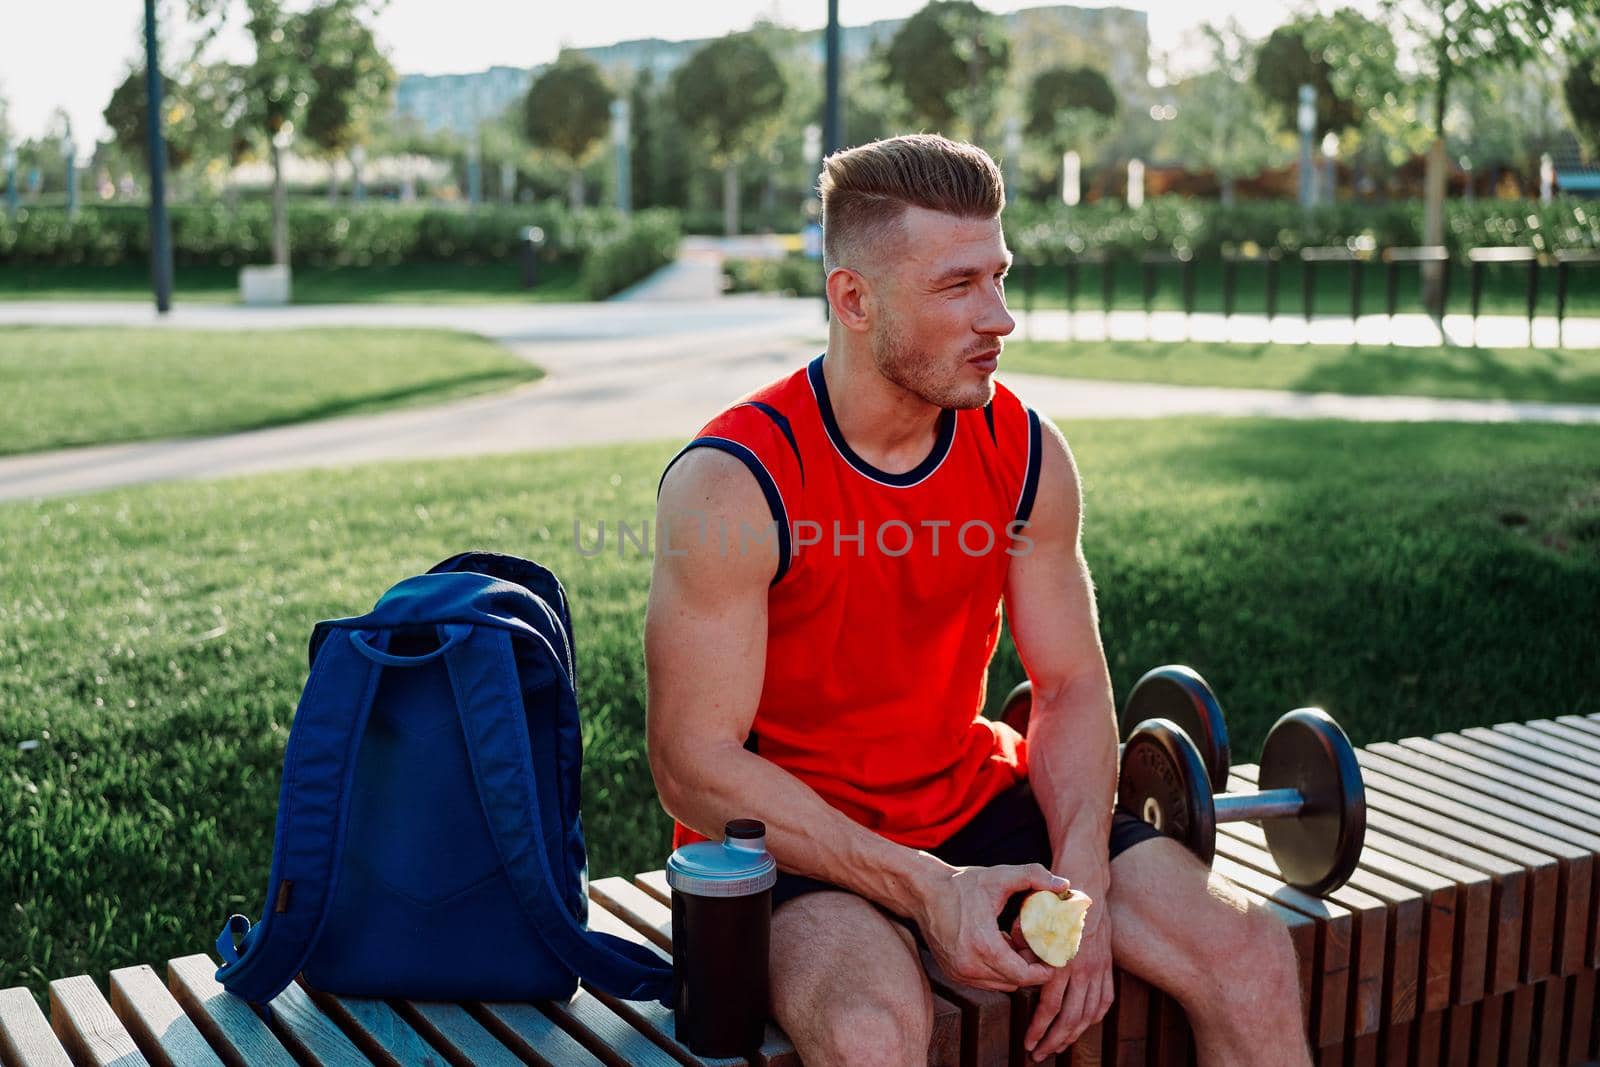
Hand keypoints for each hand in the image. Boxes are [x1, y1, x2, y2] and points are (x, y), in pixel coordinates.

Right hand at [916, 863, 1068, 991]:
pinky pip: (986, 980)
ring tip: (1018, 943)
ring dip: (1014, 969)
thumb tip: (1063, 885)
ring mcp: (959, 972)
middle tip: (1038, 946)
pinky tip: (1000, 946)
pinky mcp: (953, 973)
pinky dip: (998, 969)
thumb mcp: (1000, 876)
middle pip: (1014, 981)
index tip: (1054, 958)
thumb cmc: (962, 884)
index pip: (1023, 975)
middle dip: (1031, 967)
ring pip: (1001, 983)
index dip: (1043, 971)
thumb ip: (1034, 876)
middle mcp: (969, 965)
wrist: (923, 891)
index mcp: (983, 945)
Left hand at [1009, 904, 1114, 1060]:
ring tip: (1058, 1047)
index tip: (1027, 1042)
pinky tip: (1082, 1026)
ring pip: (1089, 1014)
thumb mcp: (1028, 918)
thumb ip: (1021, 944)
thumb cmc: (1050, 899)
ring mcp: (1098, 967)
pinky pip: (1105, 1000)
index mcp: (1061, 958)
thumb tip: (1015, 967)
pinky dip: (1094, 1018)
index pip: (1050, 1005)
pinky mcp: (1107, 964)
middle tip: (1039, 1055)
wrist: (1085, 881)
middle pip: (1070, 1017)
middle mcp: (1082, 967)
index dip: (1038, 1028)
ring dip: (1074, 1035)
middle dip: (1054, 1041)